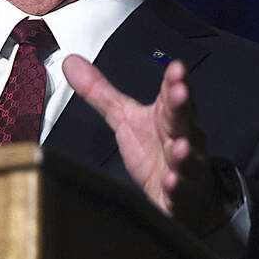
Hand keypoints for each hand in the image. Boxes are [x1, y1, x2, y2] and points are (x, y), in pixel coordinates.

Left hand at [63, 55, 225, 234]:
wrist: (185, 195)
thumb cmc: (155, 150)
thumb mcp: (124, 118)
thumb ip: (99, 92)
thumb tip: (71, 62)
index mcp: (167, 116)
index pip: (172, 94)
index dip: (174, 80)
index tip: (175, 66)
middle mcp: (181, 138)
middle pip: (183, 120)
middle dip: (182, 105)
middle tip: (180, 91)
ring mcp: (184, 167)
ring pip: (187, 158)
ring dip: (184, 151)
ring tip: (180, 145)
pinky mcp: (181, 196)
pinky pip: (180, 191)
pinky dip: (177, 187)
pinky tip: (171, 181)